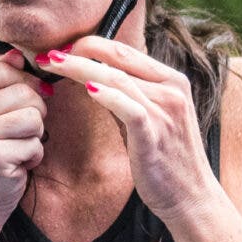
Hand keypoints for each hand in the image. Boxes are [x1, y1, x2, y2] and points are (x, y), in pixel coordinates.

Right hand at [0, 50, 49, 219]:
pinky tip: (15, 164)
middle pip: (25, 92)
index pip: (6, 69)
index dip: (24, 86)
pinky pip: (35, 144)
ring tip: (15, 146)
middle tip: (15, 133)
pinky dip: (33, 156)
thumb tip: (16, 53)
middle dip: (33, 113)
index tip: (18, 106)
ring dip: (34, 135)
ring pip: (34, 117)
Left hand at [26, 36, 218, 219]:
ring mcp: (166, 111)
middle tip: (49, 54)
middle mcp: (172, 89)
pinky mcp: (155, 135)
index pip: (126, 52)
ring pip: (119, 79)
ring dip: (81, 69)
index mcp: (172, 80)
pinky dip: (108, 96)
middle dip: (81, 51)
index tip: (63, 50)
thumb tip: (93, 80)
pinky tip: (87, 88)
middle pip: (119, 59)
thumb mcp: (150, 118)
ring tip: (54, 65)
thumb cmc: (168, 159)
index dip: (92, 46)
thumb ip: (127, 97)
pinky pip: (130, 109)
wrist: (191, 196)